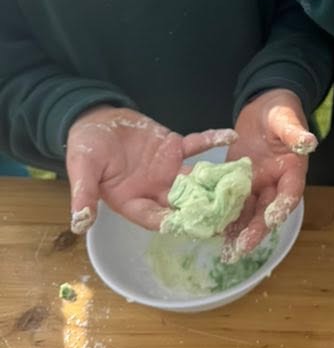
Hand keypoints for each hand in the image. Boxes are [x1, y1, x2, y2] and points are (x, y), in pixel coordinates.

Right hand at [66, 106, 236, 233]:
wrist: (95, 120)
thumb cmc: (85, 148)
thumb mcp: (81, 170)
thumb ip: (84, 195)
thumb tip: (79, 223)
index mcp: (131, 201)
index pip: (153, 217)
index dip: (170, 222)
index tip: (191, 227)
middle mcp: (154, 190)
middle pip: (182, 203)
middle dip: (205, 209)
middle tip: (231, 214)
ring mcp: (168, 170)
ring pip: (195, 177)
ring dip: (217, 179)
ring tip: (240, 180)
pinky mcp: (175, 148)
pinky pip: (196, 145)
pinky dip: (212, 140)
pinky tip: (231, 136)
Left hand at [221, 89, 316, 260]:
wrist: (263, 107)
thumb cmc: (279, 112)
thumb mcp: (286, 119)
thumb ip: (295, 132)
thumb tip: (309, 141)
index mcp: (292, 170)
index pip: (290, 192)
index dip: (282, 206)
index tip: (272, 218)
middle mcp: (276, 183)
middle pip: (268, 210)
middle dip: (256, 230)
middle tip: (242, 248)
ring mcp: (257, 185)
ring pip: (250, 212)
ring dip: (239, 232)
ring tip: (227, 252)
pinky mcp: (239, 183)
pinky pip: (233, 203)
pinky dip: (226, 218)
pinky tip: (213, 232)